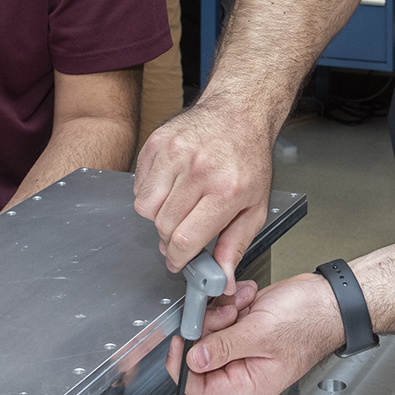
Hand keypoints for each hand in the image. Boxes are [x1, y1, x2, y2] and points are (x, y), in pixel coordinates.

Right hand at [134, 95, 274, 276]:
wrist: (239, 114)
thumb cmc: (248, 160)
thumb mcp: (255, 207)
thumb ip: (235, 246)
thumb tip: (223, 280)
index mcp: (225, 189)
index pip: (186, 239)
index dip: (178, 258)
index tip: (178, 262)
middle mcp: (199, 169)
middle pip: (164, 226)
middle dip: (170, 238)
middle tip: (183, 233)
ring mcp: (174, 153)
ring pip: (145, 208)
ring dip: (158, 215)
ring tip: (179, 206)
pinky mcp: (157, 143)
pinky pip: (139, 185)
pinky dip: (151, 192)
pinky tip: (172, 185)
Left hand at [164, 274, 342, 394]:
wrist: (330, 298)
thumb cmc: (310, 321)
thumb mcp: (262, 334)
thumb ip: (225, 348)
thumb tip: (194, 360)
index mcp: (249, 383)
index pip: (199, 387)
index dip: (184, 364)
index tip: (182, 339)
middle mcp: (245, 368)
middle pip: (203, 354)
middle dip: (209, 328)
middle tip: (226, 313)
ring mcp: (245, 346)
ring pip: (211, 330)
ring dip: (222, 311)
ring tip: (242, 304)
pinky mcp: (246, 326)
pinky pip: (223, 315)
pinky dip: (232, 302)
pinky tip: (250, 298)